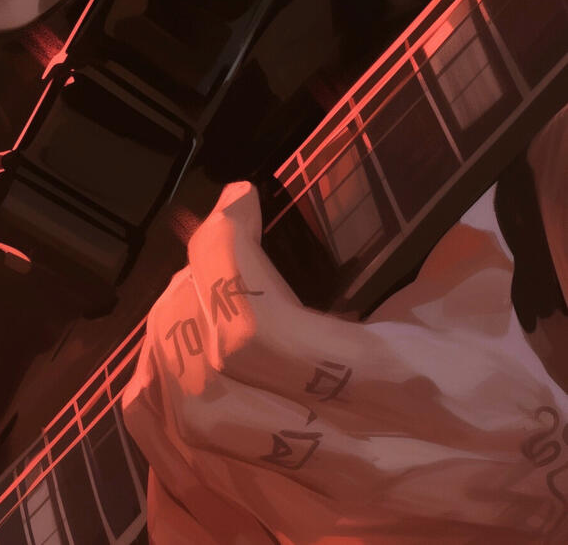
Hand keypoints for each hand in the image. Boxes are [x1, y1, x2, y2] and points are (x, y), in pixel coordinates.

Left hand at [121, 182, 567, 541]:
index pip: (254, 329)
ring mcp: (313, 522)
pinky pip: (187, 498)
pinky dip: (161, 428)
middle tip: (205, 256)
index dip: (222, 253)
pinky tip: (172, 377)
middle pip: (204, 388)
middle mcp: (347, 467)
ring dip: (163, 357)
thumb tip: (369, 179)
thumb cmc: (511, 404)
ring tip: (185, 305)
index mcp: (396, 394)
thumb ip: (423, 244)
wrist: (548, 509)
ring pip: (182, 442)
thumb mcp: (479, 309)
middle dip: (184, 302)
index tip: (237, 204)